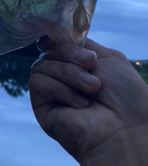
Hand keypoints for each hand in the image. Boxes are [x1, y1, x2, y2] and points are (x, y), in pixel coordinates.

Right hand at [29, 38, 147, 161]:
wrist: (126, 129)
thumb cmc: (126, 95)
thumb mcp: (108, 57)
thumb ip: (81, 44)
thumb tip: (51, 37)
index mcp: (79, 66)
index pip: (56, 44)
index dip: (57, 39)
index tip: (65, 39)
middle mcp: (63, 78)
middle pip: (48, 51)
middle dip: (70, 55)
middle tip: (91, 65)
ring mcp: (52, 92)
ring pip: (41, 65)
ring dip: (69, 74)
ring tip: (92, 89)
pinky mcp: (42, 107)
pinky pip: (38, 83)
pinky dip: (60, 89)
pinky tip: (80, 104)